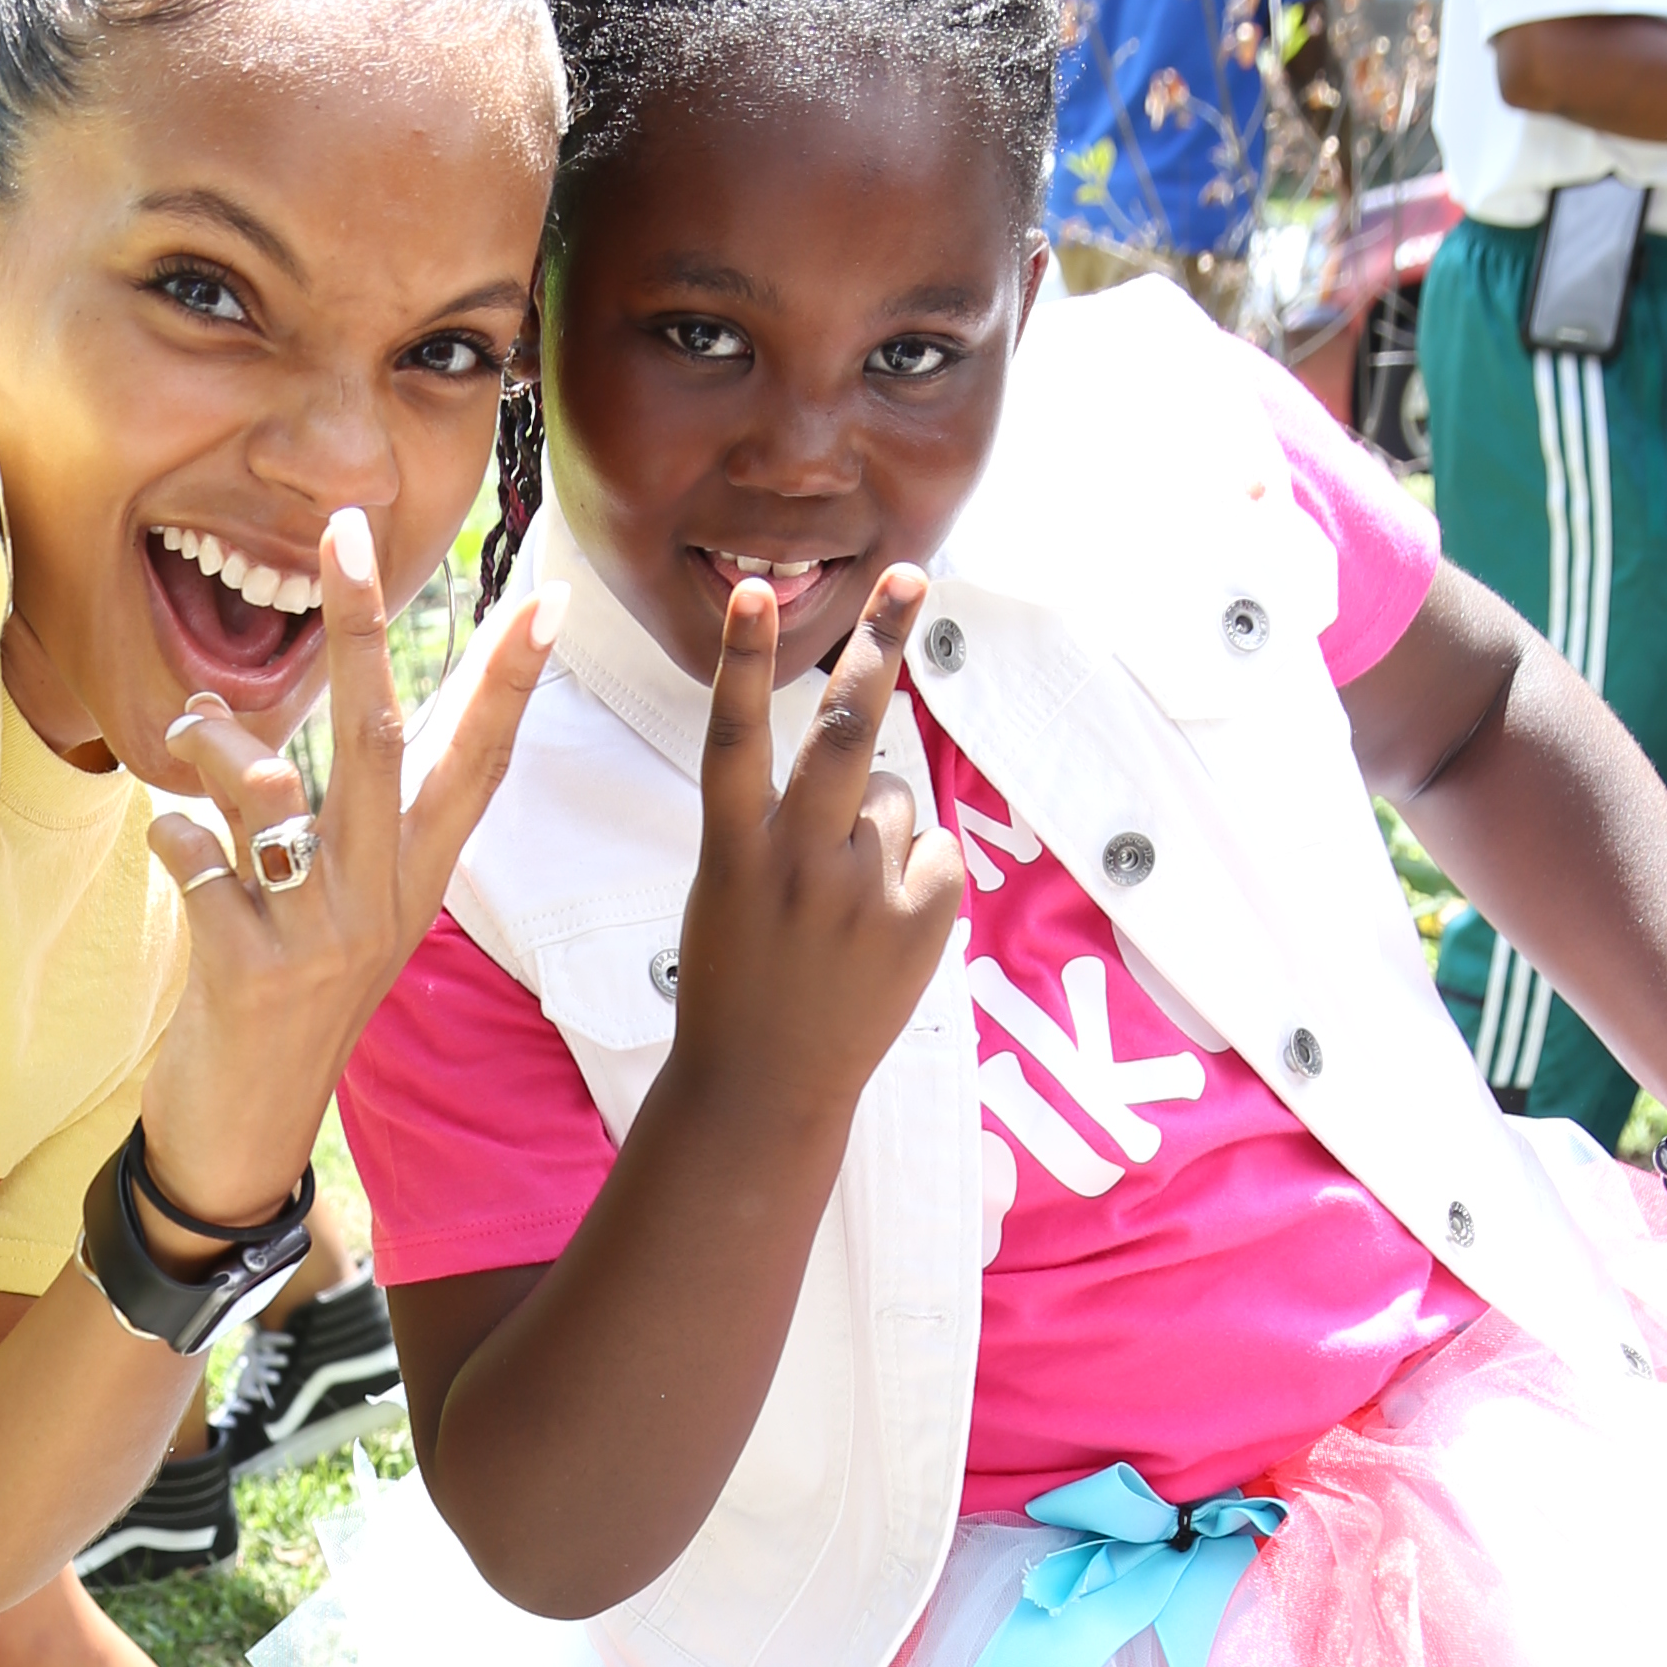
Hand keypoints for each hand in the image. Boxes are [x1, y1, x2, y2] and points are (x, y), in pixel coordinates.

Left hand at [135, 511, 560, 1228]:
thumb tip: (228, 710)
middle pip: (381, 742)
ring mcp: (322, 937)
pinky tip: (169, 847)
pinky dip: (168, 832)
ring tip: (191, 733)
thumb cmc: (281, 1005)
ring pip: (269, 788)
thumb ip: (295, 816)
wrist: (243, 1136)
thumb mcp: (323, 913)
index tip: (544, 599)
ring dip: (215, 738)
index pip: (478, 766)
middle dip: (360, 630)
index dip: (510, 683)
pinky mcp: (252, 969)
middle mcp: (382, 902)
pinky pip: (195, 853)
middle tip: (347, 532)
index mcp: (415, 883)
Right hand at [675, 566, 967, 1128]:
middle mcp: (799, 863)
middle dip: (879, 645)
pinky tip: (884, 928)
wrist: (763, 1089)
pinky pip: (934, 854)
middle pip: (847, 729)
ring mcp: (863, 894)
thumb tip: (878, 771)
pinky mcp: (920, 922)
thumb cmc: (739, 980)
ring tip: (846, 902)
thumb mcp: (731, 892)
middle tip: (911, 577)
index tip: (750, 591)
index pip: (735, 738)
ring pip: (897, 798)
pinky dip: (918, 875)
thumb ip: (788, 824)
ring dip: (882, 826)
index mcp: (735, 853)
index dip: (742, 660)